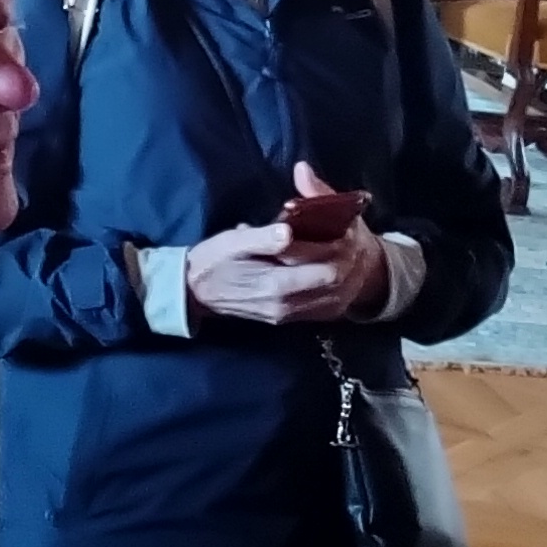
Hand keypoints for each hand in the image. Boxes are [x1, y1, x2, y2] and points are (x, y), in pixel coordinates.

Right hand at [182, 167, 387, 327]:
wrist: (196, 292)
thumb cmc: (213, 261)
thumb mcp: (232, 242)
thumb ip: (261, 237)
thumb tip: (288, 231)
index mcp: (276, 284)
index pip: (327, 270)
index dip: (342, 249)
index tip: (345, 227)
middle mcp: (288, 305)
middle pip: (338, 285)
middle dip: (350, 259)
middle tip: (350, 236)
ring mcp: (289, 316)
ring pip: (336, 299)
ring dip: (348, 276)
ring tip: (348, 251)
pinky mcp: (288, 319)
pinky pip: (325, 309)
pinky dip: (338, 291)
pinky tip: (336, 273)